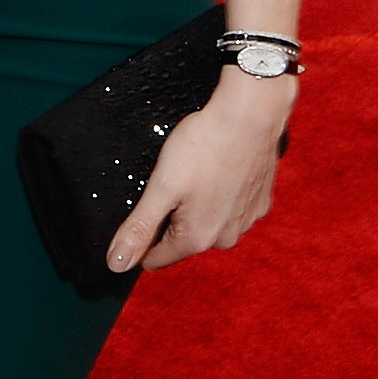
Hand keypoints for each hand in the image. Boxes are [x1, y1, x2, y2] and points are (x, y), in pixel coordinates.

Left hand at [106, 65, 294, 274]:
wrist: (250, 114)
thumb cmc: (204, 145)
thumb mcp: (161, 187)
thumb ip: (139, 228)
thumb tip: (116, 264)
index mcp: (197, 239)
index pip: (155, 259)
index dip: (142, 236)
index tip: (146, 205)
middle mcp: (225, 238)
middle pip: (182, 241)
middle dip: (172, 217)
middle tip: (174, 181)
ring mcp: (247, 221)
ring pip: (207, 224)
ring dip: (198, 206)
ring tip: (198, 172)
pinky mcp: (260, 203)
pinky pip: (230, 209)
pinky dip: (221, 195)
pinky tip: (218, 171)